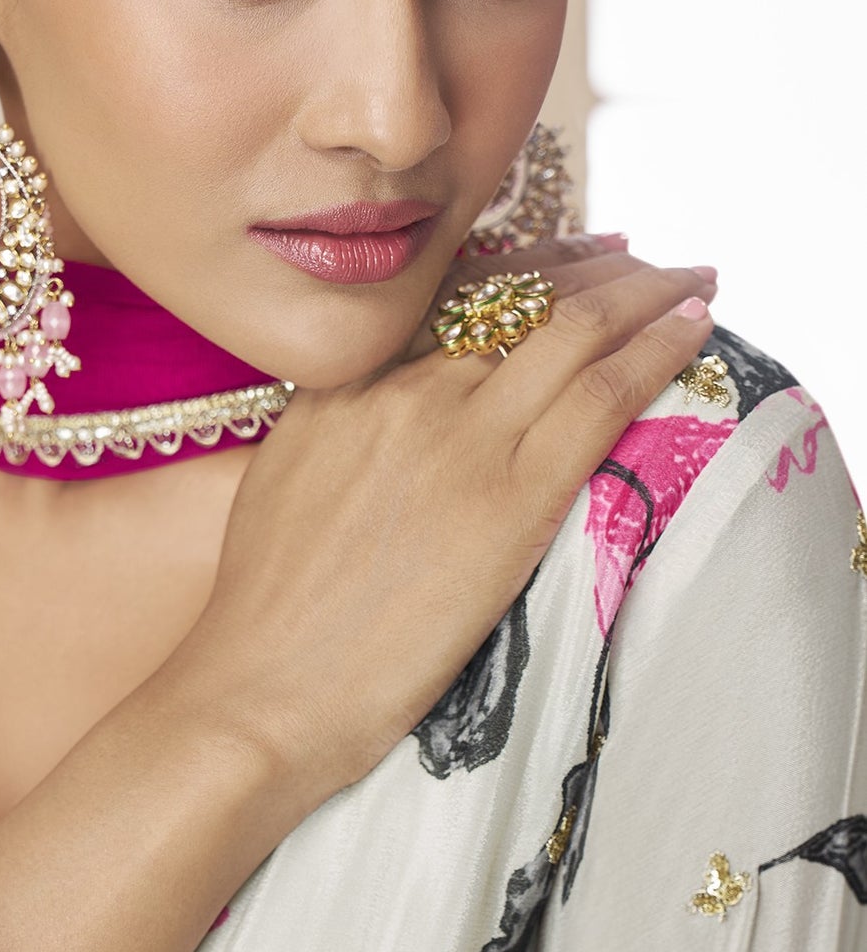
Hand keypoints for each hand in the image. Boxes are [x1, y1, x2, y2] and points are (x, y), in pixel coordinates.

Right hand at [191, 249, 718, 799]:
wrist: (259, 690)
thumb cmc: (263, 625)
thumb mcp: (282, 491)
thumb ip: (338, 440)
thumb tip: (378, 437)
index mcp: (343, 390)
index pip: (450, 299)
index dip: (521, 269)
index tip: (567, 261)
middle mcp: (404, 391)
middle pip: (519, 298)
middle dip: (594, 270)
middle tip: (643, 265)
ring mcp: (461, 438)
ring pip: (575, 328)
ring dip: (645, 293)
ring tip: (688, 284)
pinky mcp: (512, 497)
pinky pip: (603, 394)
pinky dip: (658, 349)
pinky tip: (692, 329)